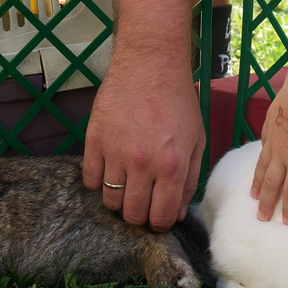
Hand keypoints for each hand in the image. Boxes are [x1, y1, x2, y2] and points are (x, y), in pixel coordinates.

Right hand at [82, 46, 206, 229]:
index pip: (160, 217)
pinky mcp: (94, 140)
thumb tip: (177, 213)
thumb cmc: (178, 101)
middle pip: (132, 214)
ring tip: (125, 184)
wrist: (150, 64)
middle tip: (142, 200)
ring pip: (110, 201)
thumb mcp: (197, 140)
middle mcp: (143, 164)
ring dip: (118, 199)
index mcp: (172, 166)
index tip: (158, 217)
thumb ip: (189, 180)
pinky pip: (90, 179)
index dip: (159, 224)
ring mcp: (115, 153)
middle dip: (139, 214)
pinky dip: (98, 181)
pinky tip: (109, 169)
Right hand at [250, 79, 287, 224]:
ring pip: (262, 167)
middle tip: (261, 217)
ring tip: (253, 195)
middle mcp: (282, 156)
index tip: (286, 222)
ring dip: (258, 183)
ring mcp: (272, 140)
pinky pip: (263, 146)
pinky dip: (261, 157)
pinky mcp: (268, 126)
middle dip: (267, 203)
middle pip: (272, 184)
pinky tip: (260, 161)